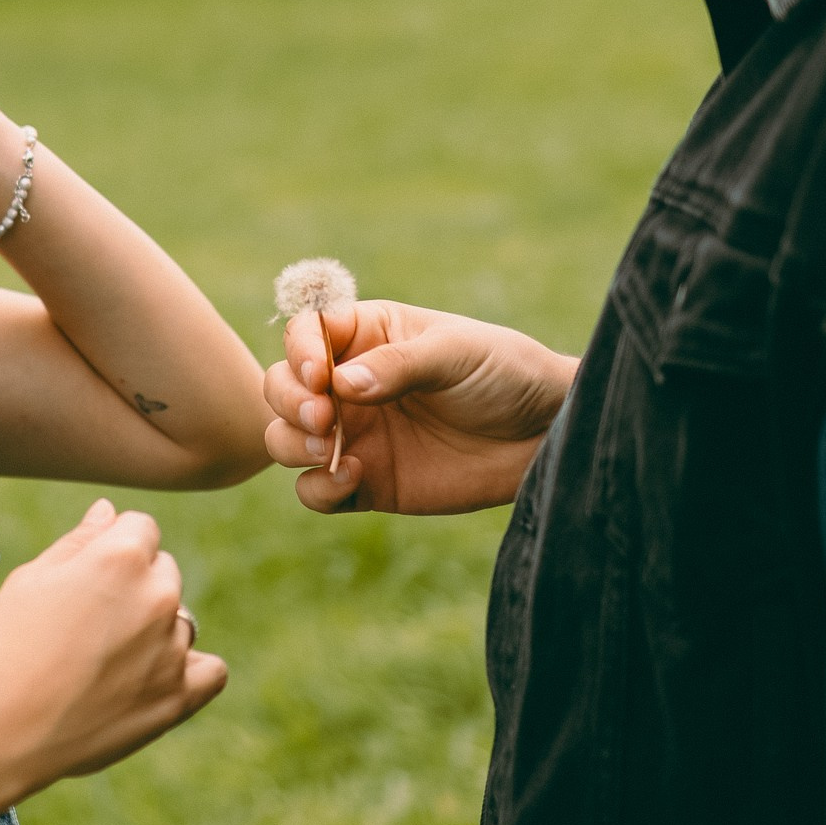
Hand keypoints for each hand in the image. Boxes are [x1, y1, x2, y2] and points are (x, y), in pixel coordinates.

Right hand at [0, 499, 225, 792]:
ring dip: (153, 630)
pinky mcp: (177, 697)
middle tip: (86, 623)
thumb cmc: (7, 646)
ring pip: (179, 621)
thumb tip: (109, 513)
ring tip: (103, 661)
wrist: (1, 729)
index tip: (83, 579)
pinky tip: (157, 674)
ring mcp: (172, 649)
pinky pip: (211, 671)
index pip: (140, 528)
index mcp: (122, 556)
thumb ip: (80, 542)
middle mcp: (158, 596)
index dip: (109, 549)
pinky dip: (191, 669)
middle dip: (134, 586)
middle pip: (163, 572)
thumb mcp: (32, 579)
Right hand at [263, 298, 575, 514]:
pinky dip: (318, 489)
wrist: (544, 436)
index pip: (306, 333)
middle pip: (281, 386)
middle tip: (324, 419)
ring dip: (291, 444)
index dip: (299, 351)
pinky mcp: (366, 484)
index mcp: (368, 336)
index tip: (320, 376)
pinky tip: (353, 478)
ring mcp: (355, 435)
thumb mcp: (456, 354)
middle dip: (289, 401)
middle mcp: (349, 385)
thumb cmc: (505, 374)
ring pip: (285, 438)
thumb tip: (340, 384)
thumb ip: (399, 364)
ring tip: (330, 450)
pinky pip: (315, 492)